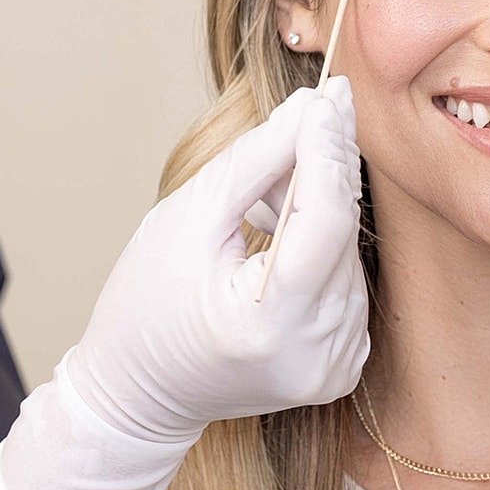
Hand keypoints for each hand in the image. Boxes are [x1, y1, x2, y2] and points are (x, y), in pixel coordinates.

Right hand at [0, 80, 369, 489]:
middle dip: (323, 170)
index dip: (327, 151)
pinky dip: (322, 251)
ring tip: (260, 209)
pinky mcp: (343, 366)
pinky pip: (347, 282)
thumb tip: (312, 108)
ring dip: (318, 211)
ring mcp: (335, 366)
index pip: (324, 220)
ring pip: (349, 253)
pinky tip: (277, 245)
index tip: (330, 95)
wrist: (140, 394)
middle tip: (310, 115)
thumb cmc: (146, 304)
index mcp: (269, 325)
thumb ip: (255, 163)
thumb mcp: (186, 220)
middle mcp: (316, 353)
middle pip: (340, 233)